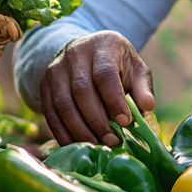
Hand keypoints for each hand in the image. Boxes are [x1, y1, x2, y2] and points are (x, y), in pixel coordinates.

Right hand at [39, 31, 155, 146]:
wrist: (86, 52)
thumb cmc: (118, 65)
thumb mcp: (136, 70)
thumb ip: (143, 88)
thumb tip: (147, 107)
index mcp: (103, 46)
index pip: (104, 74)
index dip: (114, 100)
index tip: (126, 122)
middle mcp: (74, 54)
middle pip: (81, 90)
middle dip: (98, 121)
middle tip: (113, 141)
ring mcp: (55, 69)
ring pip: (63, 104)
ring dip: (80, 131)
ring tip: (98, 146)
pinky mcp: (43, 85)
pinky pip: (50, 114)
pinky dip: (63, 134)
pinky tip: (79, 146)